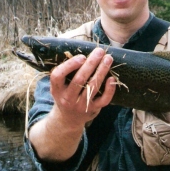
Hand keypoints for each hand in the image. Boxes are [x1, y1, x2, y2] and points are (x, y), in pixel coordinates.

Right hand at [28, 47, 116, 161]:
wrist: (68, 119)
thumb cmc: (66, 94)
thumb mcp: (60, 85)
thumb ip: (67, 71)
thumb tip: (84, 51)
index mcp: (56, 89)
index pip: (58, 76)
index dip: (69, 65)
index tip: (81, 56)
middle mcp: (67, 98)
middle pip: (79, 80)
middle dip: (91, 64)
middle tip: (100, 51)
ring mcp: (81, 105)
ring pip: (92, 87)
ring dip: (101, 71)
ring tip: (108, 58)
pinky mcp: (93, 110)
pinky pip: (103, 100)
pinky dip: (109, 89)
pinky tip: (112, 78)